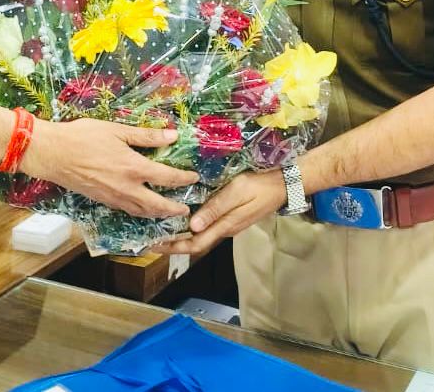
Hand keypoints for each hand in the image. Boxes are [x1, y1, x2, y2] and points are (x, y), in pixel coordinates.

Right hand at [22, 119, 198, 218]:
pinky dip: (141, 214)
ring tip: (169, 214)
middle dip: (175, 209)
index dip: (183, 179)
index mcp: (134, 168)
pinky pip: (128, 212)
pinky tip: (142, 210)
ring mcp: (114, 198)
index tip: (194, 177)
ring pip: (143, 212)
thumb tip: (172, 136)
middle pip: (158, 205)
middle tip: (187, 210)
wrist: (53, 154)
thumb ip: (145, 136)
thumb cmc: (82, 137)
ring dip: (159, 215)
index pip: (167, 177)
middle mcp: (127, 188)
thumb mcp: (116, 131)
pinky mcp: (103, 201)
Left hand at [163, 171, 287, 254]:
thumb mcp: (235, 193)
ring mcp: (228, 224)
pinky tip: (184, 216)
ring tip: (162, 228)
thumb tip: (192, 227)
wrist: (281, 185)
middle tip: (152, 239)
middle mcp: (224, 229)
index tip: (154, 245)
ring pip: (200, 235)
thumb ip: (215, 209)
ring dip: (182, 235)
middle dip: (173, 244)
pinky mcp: (231, 217)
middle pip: (195, 243)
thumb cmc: (257, 186)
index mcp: (224, 226)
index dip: (174, 248)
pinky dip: (192, 225)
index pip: (195, 244)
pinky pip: (207, 226)